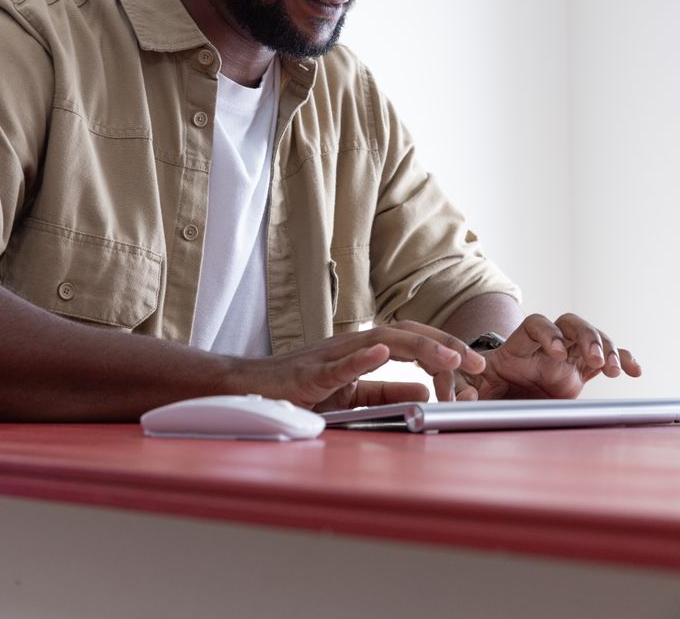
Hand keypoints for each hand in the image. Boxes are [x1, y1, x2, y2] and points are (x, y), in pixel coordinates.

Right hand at [230, 321, 486, 409]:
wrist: (250, 389)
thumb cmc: (298, 389)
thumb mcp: (352, 395)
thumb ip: (386, 393)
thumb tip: (425, 392)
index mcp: (364, 349)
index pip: (414, 341)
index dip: (445, 350)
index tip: (473, 368)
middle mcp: (353, 344)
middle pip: (407, 334)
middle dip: (446, 344)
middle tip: (477, 362)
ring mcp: (332, 354)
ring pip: (382, 340)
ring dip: (419, 347)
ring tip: (448, 356)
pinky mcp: (311, 371)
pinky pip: (339, 362)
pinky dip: (361, 356)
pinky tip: (380, 352)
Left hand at [455, 312, 641, 399]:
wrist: (500, 398)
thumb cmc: (485, 389)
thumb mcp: (472, 388)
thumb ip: (465, 389)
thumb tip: (462, 396)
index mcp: (519, 346)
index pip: (536, 325)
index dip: (548, 333)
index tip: (556, 353)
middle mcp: (545, 346)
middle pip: (569, 323)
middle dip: (585, 335)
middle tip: (594, 358)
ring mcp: (566, 356)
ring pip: (591, 337)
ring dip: (605, 347)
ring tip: (613, 369)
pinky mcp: (580, 371)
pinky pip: (605, 358)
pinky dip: (622, 359)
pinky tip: (634, 370)